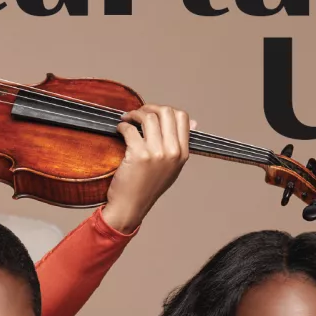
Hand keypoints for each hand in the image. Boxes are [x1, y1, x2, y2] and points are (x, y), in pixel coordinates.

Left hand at [101, 104, 193, 234]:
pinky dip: (122, 125)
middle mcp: (172, 152)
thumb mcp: (172, 167)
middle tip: (137, 113)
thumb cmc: (147, 187)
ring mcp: (157, 153)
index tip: (152, 113)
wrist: (131, 206)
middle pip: (166, 112)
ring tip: (127, 120)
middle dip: (149, 108)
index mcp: (182, 153)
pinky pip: (131, 129)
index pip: (182, 117)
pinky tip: (120, 130)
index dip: (165, 109)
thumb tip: (195, 122)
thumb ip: (180, 144)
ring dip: (134, 114)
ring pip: (148, 117)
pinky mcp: (139, 155)